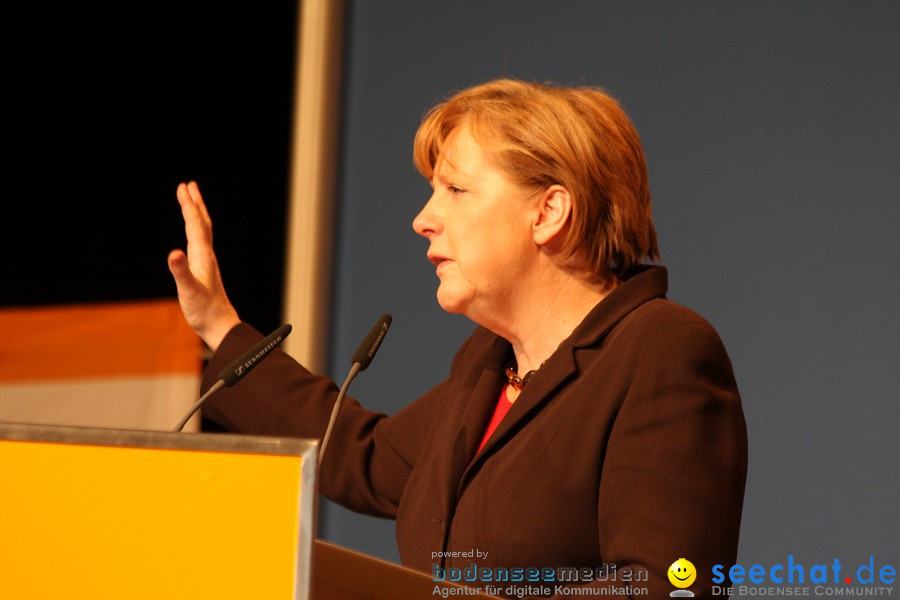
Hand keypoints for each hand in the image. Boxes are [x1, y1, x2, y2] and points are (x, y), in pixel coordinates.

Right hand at [167, 181, 240, 350]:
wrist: (220, 325)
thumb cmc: (204, 310)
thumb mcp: (188, 291)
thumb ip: (180, 272)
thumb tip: (173, 253)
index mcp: (203, 256)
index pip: (195, 225)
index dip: (189, 205)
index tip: (183, 187)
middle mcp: (207, 256)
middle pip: (202, 223)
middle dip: (194, 203)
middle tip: (188, 184)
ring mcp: (207, 263)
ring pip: (203, 232)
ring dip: (196, 214)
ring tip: (191, 201)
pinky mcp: (205, 270)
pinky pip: (200, 243)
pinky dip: (195, 231)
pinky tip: (192, 235)